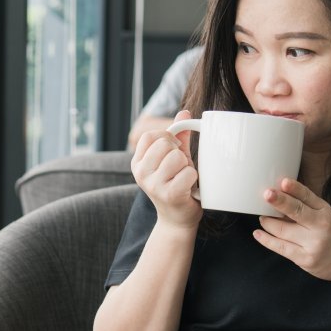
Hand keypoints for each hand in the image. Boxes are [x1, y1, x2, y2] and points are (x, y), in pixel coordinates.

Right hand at [131, 110, 200, 228]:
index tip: (172, 150)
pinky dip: (194, 179)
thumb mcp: (174, 158)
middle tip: (179, 168)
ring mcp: (153, 185)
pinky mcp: (169, 194)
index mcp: (137, 162)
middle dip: (178, 153)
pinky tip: (188, 188)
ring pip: (178, 157)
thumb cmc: (176, 184)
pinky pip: (189, 172)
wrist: (177, 219)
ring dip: (187, 166)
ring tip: (183, 178)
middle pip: (164, 144)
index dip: (167, 138)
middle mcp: (141, 173)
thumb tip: (185, 112)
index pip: (151, 135)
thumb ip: (178, 136)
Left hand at [253, 178, 330, 282]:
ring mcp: (313, 243)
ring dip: (267, 222)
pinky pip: (280, 247)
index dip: (295, 188)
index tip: (283, 181)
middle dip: (279, 201)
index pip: (307, 196)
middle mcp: (320, 225)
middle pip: (296, 211)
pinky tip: (258, 233)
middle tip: (266, 194)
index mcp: (324, 210)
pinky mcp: (305, 258)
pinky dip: (266, 239)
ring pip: (282, 229)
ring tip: (262, 218)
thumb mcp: (323, 215)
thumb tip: (276, 195)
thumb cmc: (330, 235)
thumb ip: (304, 206)